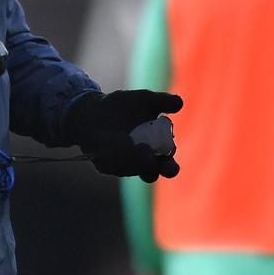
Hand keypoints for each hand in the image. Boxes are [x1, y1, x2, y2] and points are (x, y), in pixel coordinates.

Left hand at [62, 89, 182, 181]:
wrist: (94, 109)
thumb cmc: (124, 107)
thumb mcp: (144, 100)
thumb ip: (162, 101)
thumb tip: (179, 103)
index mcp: (157, 152)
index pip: (168, 166)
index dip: (169, 167)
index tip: (167, 162)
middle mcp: (140, 163)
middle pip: (150, 174)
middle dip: (150, 168)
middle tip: (146, 153)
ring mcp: (121, 165)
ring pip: (128, 169)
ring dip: (128, 158)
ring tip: (126, 140)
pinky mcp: (104, 164)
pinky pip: (109, 165)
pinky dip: (111, 156)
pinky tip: (110, 142)